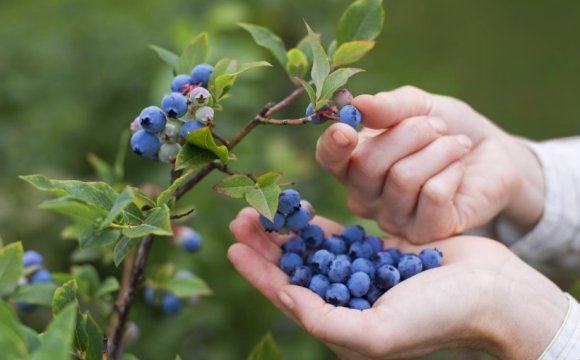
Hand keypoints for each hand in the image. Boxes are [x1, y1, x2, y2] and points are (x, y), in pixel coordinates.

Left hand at [228, 208, 567, 359]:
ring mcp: (362, 275)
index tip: (233, 247)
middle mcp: (347, 302)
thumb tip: (286, 298)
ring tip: (262, 208)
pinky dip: (318, 224)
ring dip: (287, 231)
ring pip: (312, 250)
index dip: (258, 273)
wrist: (491, 293)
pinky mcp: (379, 252)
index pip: (288, 297)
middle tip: (241, 216)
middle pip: (295, 270)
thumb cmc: (439, 318)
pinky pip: (340, 237)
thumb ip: (326, 321)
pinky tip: (299, 210)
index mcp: (342, 326)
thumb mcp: (378, 332)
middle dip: (266, 245)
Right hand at [316, 86, 544, 242]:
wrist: (492, 154)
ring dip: (438, 150)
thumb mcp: (419, 106)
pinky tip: (459, 171)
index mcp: (354, 163)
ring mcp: (392, 219)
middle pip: (368, 164)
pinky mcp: (425, 233)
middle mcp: (366, 196)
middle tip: (437, 127)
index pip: (328, 159)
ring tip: (455, 145)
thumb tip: (358, 105)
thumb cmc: (446, 129)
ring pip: (403, 178)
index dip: (333, 146)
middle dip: (410, 133)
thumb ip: (388, 107)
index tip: (347, 129)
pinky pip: (432, 195)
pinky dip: (451, 172)